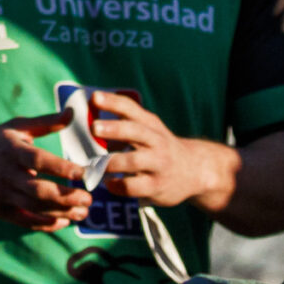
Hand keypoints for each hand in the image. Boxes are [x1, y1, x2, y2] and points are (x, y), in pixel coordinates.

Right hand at [0, 111, 91, 230]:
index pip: (39, 160)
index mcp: (11, 149)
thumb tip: (72, 112)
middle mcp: (5, 173)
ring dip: (62, 212)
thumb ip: (46, 122)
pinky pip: (25, 220)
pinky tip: (63, 220)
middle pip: (39, 189)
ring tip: (83, 212)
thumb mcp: (15, 127)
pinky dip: (45, 223)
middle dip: (67, 196)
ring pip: (35, 207)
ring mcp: (0, 194)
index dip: (62, 168)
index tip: (83, 173)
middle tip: (89, 199)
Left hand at [87, 90, 228, 208]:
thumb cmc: (160, 146)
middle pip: (136, 131)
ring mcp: (158, 164)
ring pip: (133, 161)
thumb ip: (124, 120)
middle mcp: (156, 141)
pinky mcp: (156, 186)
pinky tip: (109, 184)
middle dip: (114, 129)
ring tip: (95, 165)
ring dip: (112, 162)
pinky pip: (134, 186)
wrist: (195, 170)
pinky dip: (118, 185)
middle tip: (94, 127)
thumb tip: (88, 111)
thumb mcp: (149, 129)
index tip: (95, 97)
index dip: (112, 102)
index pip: (131, 108)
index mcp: (150, 124)